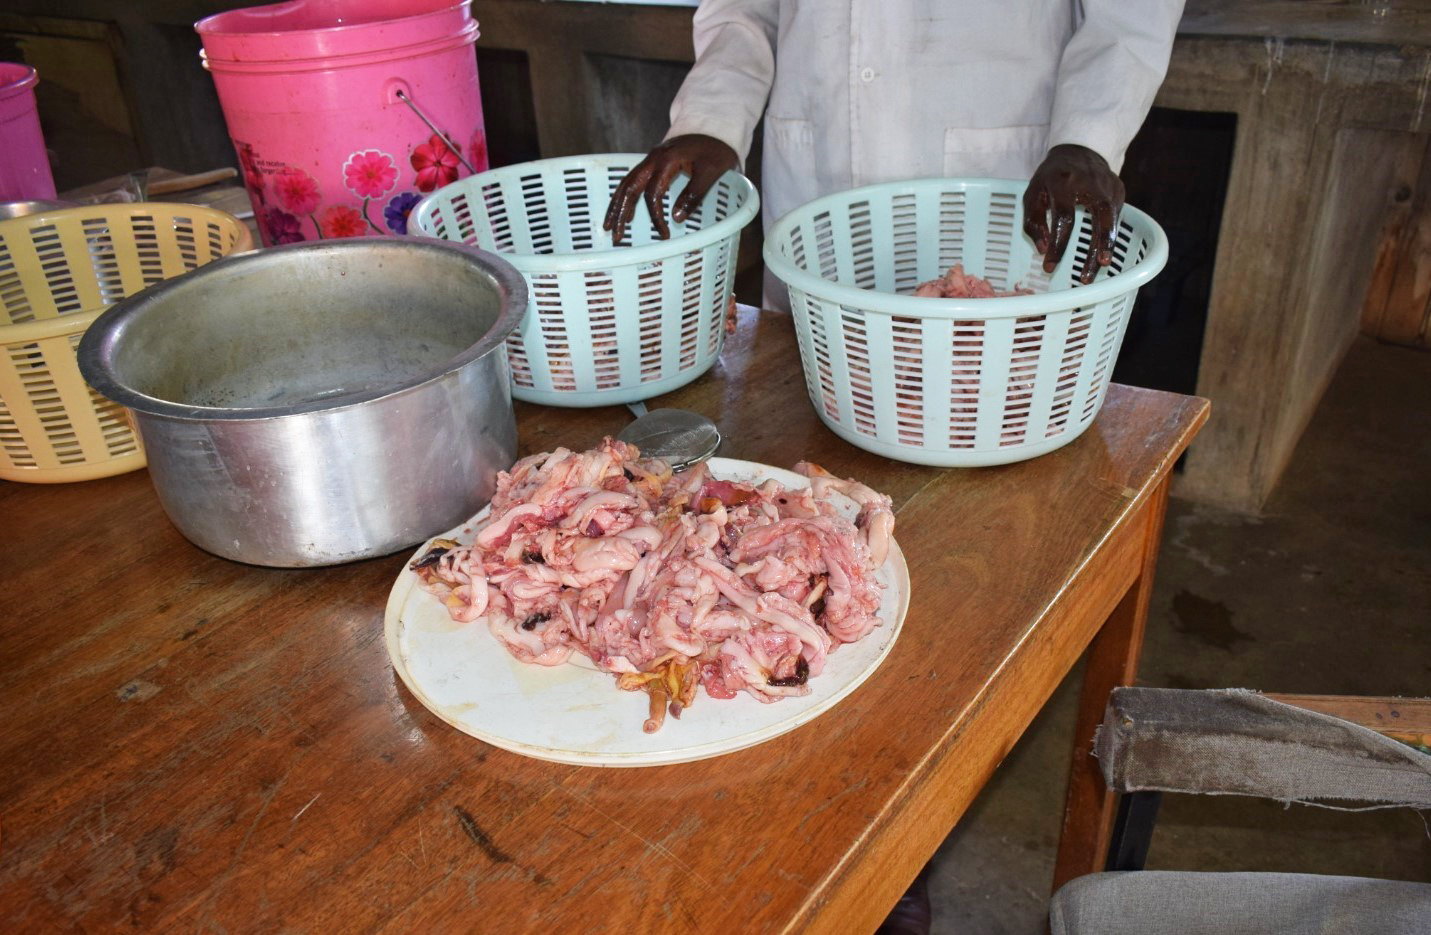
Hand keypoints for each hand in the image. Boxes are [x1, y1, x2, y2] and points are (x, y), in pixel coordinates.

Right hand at [603, 134, 738, 244]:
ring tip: (609, 227)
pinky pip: (631, 179)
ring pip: (625, 183)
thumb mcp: (711, 172)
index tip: (664, 234)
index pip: (652, 193)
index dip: (656, 216)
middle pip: (629, 187)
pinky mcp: (652, 162)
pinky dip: (624, 196)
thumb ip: (694, 194)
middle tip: (615, 236)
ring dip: (616, 205)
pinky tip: (624, 211)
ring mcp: (650, 159)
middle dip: (620, 212)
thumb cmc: (716, 150)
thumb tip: (676, 218)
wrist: (715, 128)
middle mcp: (652, 158)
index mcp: (666, 160)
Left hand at [1022, 144, 1123, 284]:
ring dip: (1107, 246)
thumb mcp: (1033, 195)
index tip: (1049, 267)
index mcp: (1064, 182)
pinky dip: (1109, 236)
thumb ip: (1034, 222)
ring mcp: (1109, 185)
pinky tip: (1101, 251)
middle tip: (1087, 276)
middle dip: (1096, 248)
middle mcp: (1091, 182)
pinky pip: (1115, 218)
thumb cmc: (1050, 178)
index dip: (1058, 244)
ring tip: (1101, 267)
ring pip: (1112, 219)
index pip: (1064, 217)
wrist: (1078, 151)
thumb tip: (1044, 250)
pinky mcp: (1119, 190)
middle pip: (1100, 216)